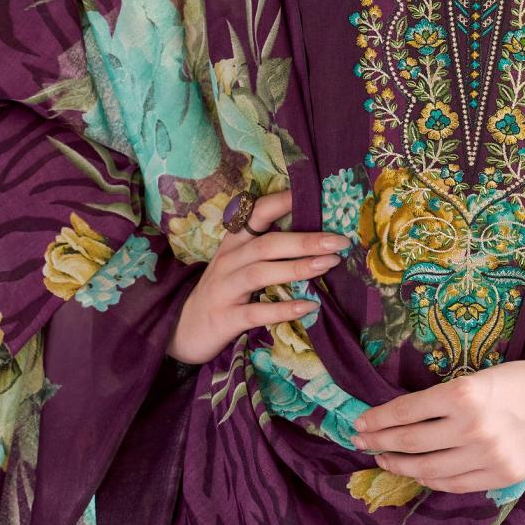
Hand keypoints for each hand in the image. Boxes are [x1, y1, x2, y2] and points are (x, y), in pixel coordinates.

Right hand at [166, 189, 351, 366]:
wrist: (185, 329)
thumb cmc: (223, 291)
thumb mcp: (238, 263)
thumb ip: (266, 248)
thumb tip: (314, 234)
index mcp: (233, 242)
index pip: (257, 212)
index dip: (283, 201)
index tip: (314, 194)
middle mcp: (228, 260)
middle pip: (267, 243)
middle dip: (305, 240)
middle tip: (339, 240)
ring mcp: (225, 289)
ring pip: (261, 272)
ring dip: (297, 268)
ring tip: (328, 265)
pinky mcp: (226, 317)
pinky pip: (257, 311)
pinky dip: (284, 309)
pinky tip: (309, 306)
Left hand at [350, 351, 524, 492]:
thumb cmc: (519, 378)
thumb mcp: (477, 378)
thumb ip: (445, 401)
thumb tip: (403, 419)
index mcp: (463, 393)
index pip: (407, 411)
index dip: (379, 419)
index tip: (360, 421)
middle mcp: (472, 426)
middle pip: (412, 442)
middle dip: (380, 442)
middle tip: (360, 441)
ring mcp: (487, 455)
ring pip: (429, 468)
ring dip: (401, 464)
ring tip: (383, 458)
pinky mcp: (501, 475)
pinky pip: (455, 484)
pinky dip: (431, 480)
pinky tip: (417, 473)